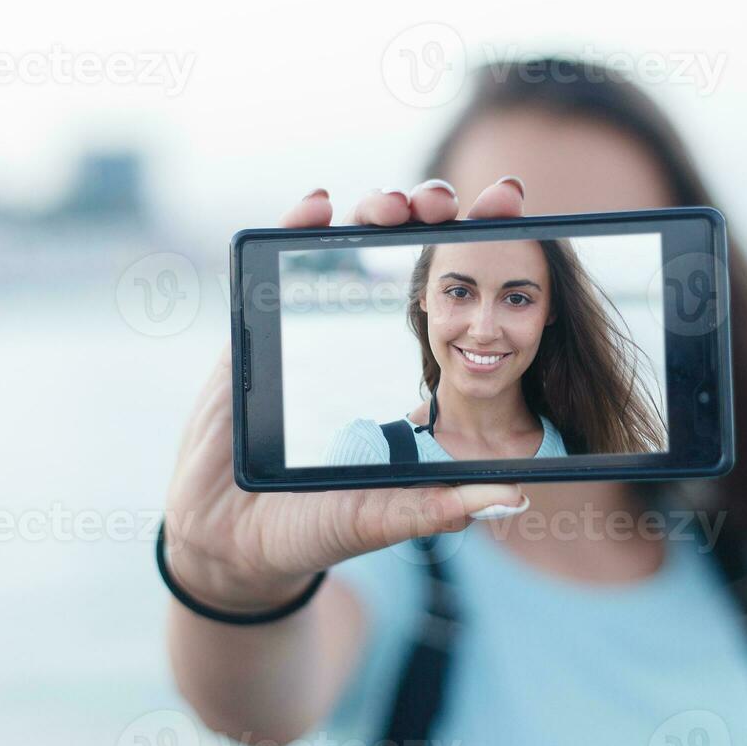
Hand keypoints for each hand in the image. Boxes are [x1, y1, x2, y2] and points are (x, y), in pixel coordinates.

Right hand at [162, 177, 529, 612]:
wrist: (231, 542)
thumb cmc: (314, 528)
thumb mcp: (386, 515)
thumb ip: (442, 504)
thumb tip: (515, 496)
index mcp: (405, 372)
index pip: (455, 294)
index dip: (480, 248)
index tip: (511, 210)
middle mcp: (362, 339)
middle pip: (405, 255)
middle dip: (431, 213)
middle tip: (451, 203)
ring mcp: (308, 329)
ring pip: (348, 245)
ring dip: (375, 211)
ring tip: (396, 206)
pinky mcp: (255, 331)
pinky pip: (275, 262)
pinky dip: (295, 224)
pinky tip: (317, 204)